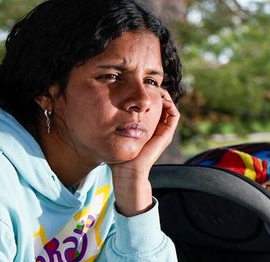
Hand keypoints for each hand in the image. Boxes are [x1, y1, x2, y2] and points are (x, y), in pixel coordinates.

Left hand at [110, 89, 179, 215]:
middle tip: (144, 81)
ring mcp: (163, 131)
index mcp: (144, 127)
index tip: (134, 84)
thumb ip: (110, 120)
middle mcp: (156, 127)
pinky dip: (168, 102)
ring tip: (151, 85)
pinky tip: (157, 95)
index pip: (149, 104)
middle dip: (152, 90)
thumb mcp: (112, 132)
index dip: (144, 92)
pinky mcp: (166, 134)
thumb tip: (95, 106)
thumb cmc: (117, 155)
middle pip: (159, 103)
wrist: (127, 172)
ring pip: (168, 106)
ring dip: (161, 94)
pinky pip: (174, 114)